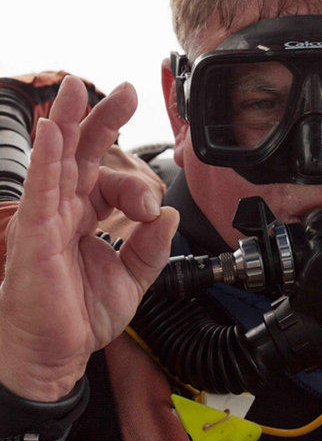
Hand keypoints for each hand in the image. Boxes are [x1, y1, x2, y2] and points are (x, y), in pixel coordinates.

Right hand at [0, 76, 178, 400]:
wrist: (55, 352)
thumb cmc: (81, 315)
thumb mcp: (132, 279)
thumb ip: (151, 247)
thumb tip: (168, 214)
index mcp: (86, 217)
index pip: (109, 179)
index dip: (134, 180)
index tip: (152, 203)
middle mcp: (65, 210)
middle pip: (82, 154)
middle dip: (101, 119)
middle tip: (126, 92)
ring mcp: (47, 218)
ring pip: (56, 160)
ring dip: (66, 122)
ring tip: (75, 89)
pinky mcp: (35, 233)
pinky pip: (42, 189)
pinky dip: (47, 159)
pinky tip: (52, 131)